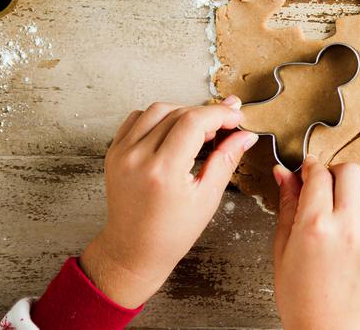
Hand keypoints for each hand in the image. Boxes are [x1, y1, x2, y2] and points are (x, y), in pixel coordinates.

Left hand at [80, 96, 257, 307]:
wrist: (134, 250)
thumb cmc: (171, 233)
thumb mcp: (207, 198)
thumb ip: (226, 160)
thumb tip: (245, 136)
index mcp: (163, 171)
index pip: (194, 121)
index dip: (219, 114)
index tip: (235, 116)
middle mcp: (138, 157)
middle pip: (178, 112)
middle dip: (206, 113)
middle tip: (225, 124)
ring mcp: (122, 153)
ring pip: (157, 110)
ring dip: (183, 112)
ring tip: (201, 128)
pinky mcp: (114, 152)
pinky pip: (136, 119)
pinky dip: (158, 117)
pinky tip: (174, 130)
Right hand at [272, 158, 359, 329]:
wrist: (327, 321)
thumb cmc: (299, 290)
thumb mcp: (283, 244)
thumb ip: (288, 203)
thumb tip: (284, 172)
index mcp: (316, 226)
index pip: (318, 174)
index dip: (309, 167)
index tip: (306, 170)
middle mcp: (349, 226)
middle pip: (350, 170)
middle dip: (334, 172)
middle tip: (324, 186)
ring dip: (357, 185)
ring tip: (343, 201)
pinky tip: (353, 221)